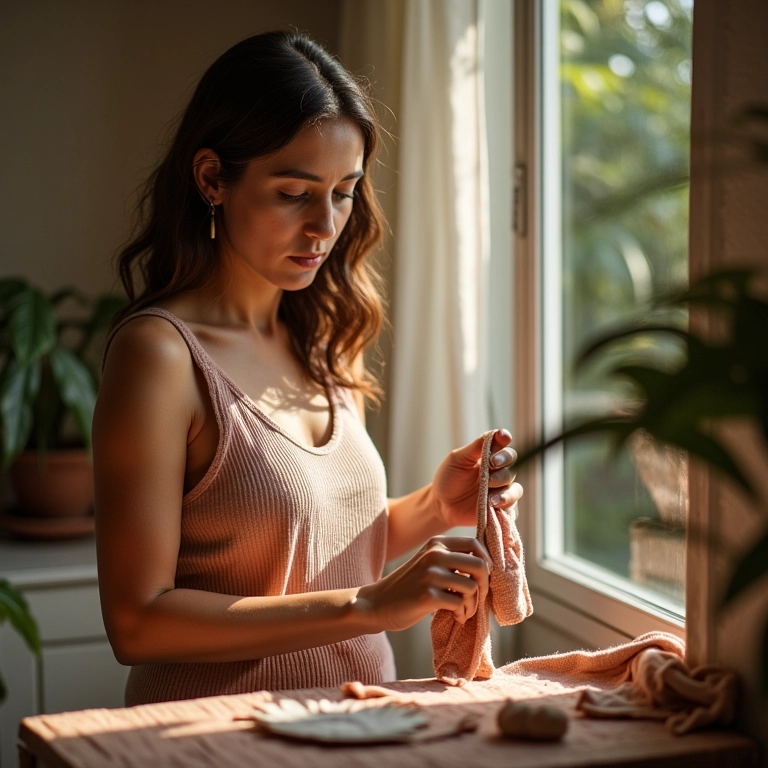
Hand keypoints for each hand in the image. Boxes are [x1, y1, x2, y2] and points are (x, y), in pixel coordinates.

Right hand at [357, 536, 491, 631]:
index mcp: (437, 543)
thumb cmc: (411, 586)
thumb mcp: (430, 563)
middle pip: (481, 566)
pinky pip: (460, 604)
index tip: (483, 579)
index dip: (487, 563)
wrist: (378, 603)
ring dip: (473, 605)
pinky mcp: (427, 595)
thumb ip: (454, 559)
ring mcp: (430, 574)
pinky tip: (455, 617)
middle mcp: (434, 554)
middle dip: (485, 586)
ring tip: (463, 611)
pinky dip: (462, 614)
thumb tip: (489, 566)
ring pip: (473, 587)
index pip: (476, 544)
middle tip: (476, 599)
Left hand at [432, 429, 522, 528]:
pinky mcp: (500, 508)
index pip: (503, 447)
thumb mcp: (458, 459)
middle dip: (502, 465)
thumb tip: (498, 432)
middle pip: (510, 466)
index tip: (503, 438)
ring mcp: (500, 491)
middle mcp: (497, 473)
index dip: (504, 442)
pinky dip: (506, 505)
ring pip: (515, 488)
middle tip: (491, 466)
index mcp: (488, 458)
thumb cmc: (448, 478)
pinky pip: (512, 507)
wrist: (440, 505)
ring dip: (506, 491)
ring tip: (491, 497)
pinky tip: (494, 506)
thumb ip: (476, 447)